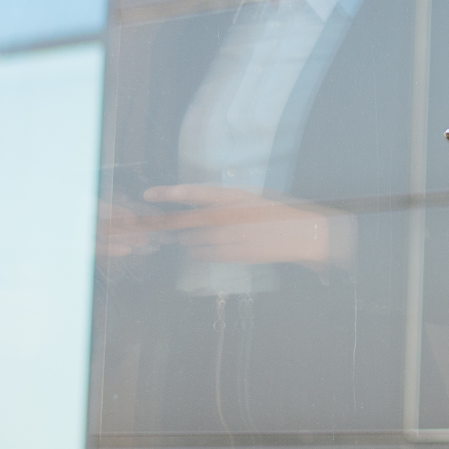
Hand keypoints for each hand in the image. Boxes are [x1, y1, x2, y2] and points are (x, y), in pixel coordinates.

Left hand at [120, 185, 353, 267]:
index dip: (168, 193)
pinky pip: (201, 255)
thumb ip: (222, 202)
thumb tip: (194, 205)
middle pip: (185, 221)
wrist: (299, 234)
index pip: (192, 193)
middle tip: (157, 225)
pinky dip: (198, 252)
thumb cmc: (274, 213)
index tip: (149, 194)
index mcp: (232, 196)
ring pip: (190, 240)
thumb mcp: (248, 198)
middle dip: (168, 224)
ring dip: (187, 239)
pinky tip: (203, 249)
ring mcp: (227, 237)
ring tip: (193, 238)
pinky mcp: (230, 255)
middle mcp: (226, 216)